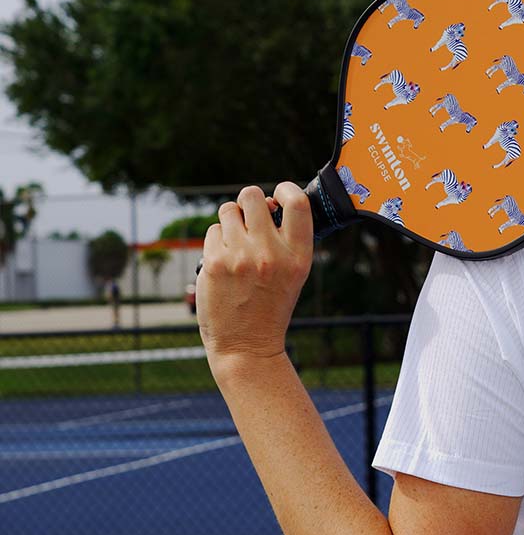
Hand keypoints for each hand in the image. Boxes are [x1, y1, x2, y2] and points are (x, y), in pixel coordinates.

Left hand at [196, 182, 312, 370]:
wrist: (247, 346)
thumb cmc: (271, 306)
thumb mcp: (293, 274)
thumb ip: (285, 239)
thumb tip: (267, 201)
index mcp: (298, 256)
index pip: (298, 203)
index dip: (286, 189)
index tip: (279, 193)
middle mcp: (271, 254)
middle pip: (252, 196)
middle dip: (248, 201)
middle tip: (249, 219)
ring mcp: (241, 257)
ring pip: (228, 210)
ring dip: (231, 221)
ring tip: (237, 245)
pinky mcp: (215, 263)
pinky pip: (213, 232)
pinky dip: (217, 242)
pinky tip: (225, 263)